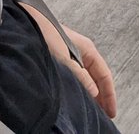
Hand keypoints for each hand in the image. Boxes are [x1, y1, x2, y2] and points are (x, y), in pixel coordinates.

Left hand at [20, 3, 117, 118]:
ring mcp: (71, 54)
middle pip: (97, 77)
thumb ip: (80, 76)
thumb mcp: (65, 58)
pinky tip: (76, 96)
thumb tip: (94, 93)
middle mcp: (82, 52)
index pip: (104, 75)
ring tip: (91, 109)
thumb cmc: (46, 34)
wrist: (27, 22)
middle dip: (101, 96)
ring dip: (90, 93)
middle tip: (104, 114)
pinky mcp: (60, 58)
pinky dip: (80, 88)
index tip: (111, 112)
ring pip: (86, 78)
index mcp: (88, 49)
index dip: (109, 95)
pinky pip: (76, 76)